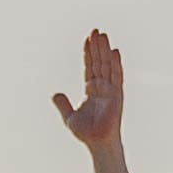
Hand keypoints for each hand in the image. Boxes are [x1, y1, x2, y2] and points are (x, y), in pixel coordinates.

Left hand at [55, 33, 124, 150]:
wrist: (97, 143)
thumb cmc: (87, 133)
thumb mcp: (69, 116)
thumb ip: (63, 104)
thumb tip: (55, 93)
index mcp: (91, 90)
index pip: (90, 67)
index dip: (88, 53)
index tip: (87, 39)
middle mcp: (102, 87)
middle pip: (99, 62)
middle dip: (97, 46)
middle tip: (95, 30)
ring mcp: (110, 90)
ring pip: (107, 65)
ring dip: (105, 50)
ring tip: (103, 34)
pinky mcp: (117, 95)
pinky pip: (117, 76)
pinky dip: (116, 63)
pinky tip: (114, 51)